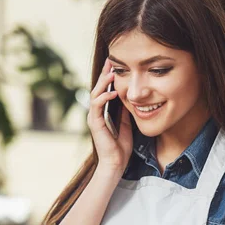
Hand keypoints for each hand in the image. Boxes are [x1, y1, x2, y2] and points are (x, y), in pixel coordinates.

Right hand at [87, 58, 132, 173]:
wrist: (115, 163)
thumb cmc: (121, 147)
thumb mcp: (126, 124)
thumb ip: (125, 111)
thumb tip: (130, 97)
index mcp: (103, 112)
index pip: (104, 90)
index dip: (109, 77)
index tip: (116, 65)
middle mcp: (96, 113)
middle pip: (98, 88)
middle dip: (104, 74)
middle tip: (111, 60)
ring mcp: (94, 118)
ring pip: (95, 94)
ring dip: (103, 83)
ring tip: (112, 72)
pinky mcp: (95, 123)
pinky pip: (97, 106)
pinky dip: (104, 98)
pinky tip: (113, 92)